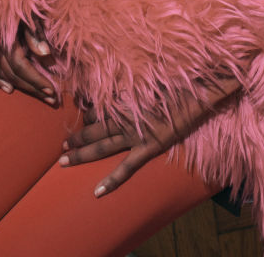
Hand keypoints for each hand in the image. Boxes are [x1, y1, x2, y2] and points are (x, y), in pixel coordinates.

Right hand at [0, 18, 56, 104]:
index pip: (21, 66)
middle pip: (13, 75)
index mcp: (5, 38)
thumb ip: (34, 32)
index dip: (36, 79)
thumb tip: (45, 55)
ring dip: (22, 87)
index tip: (52, 91)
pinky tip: (9, 90)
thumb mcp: (27, 10)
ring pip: (3, 74)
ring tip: (40, 96)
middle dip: (33, 88)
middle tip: (52, 100)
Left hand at [60, 75, 240, 196]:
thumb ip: (139, 77)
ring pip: (102, 147)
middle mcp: (127, 115)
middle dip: (77, 138)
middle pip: (95, 129)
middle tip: (61, 147)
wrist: (201, 86)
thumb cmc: (180, 74)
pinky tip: (97, 192)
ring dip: (82, 154)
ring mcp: (137, 133)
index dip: (86, 116)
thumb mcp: (156, 72)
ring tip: (64, 161)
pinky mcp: (150, 146)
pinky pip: (127, 167)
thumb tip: (127, 71)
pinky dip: (111, 180)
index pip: (99, 109)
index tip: (75, 119)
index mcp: (127, 98)